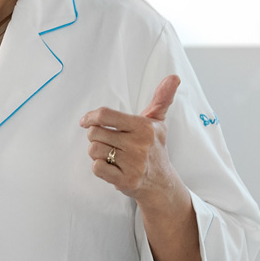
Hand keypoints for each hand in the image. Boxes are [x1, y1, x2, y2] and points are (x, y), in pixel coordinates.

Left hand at [79, 75, 189, 215]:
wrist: (161, 183)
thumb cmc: (155, 149)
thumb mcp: (158, 122)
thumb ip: (161, 99)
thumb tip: (174, 77)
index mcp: (143, 127)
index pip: (105, 115)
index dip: (90, 117)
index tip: (86, 121)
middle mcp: (139, 145)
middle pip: (95, 133)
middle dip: (95, 137)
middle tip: (107, 141)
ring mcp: (133, 164)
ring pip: (93, 150)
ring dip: (97, 152)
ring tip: (111, 155)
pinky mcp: (125, 180)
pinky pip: (97, 167)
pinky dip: (99, 167)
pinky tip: (111, 167)